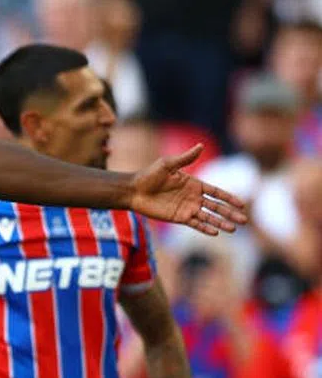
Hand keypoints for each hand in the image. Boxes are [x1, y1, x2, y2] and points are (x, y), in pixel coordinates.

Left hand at [128, 145, 247, 235]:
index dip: (229, 198)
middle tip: (244, 220)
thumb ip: (185, 158)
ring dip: (221, 222)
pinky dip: (205, 228)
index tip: (242, 204)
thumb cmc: (149, 175)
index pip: (216, 192)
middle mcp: (193, 197)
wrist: (133, 190)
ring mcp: (186, 208)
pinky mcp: (178, 218)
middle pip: (216, 206)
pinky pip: (195, 224)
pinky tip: (215, 232)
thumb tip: (200, 145)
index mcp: (194, 184)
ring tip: (234, 229)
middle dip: (230, 213)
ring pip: (208, 217)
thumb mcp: (168, 164)